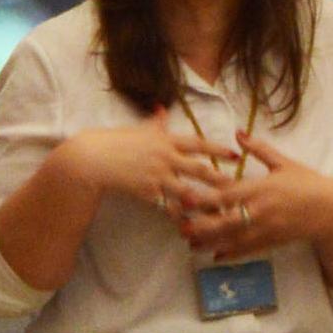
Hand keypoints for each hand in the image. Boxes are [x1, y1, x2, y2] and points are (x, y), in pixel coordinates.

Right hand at [63, 122, 239, 217]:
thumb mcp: (137, 129)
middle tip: (238, 185)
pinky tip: (194, 223)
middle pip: (199, 169)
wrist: (93, 159)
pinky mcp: (148, 193)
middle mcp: (164, 157)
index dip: (217, 149)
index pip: (197, 143)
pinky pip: (169, 206)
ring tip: (222, 209)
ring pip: (188, 191)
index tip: (235, 155)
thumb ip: (155, 123)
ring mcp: (157, 176)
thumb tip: (162, 109)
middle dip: (220, 178)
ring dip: (206, 201)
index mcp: (164, 140)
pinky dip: (182, 215)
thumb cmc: (114, 142)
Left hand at [178, 131, 332, 260]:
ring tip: (190, 244)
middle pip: (224, 219)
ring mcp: (266, 229)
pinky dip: (232, 254)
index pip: (226, 193)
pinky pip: (249, 250)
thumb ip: (258, 149)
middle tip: (179, 225)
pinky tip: (216, 257)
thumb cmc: (308, 183)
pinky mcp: (273, 242)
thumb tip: (238, 132)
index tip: (184, 195)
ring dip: (211, 242)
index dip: (204, 196)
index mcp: (260, 188)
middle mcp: (260, 210)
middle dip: (201, 223)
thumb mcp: (284, 163)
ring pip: (233, 238)